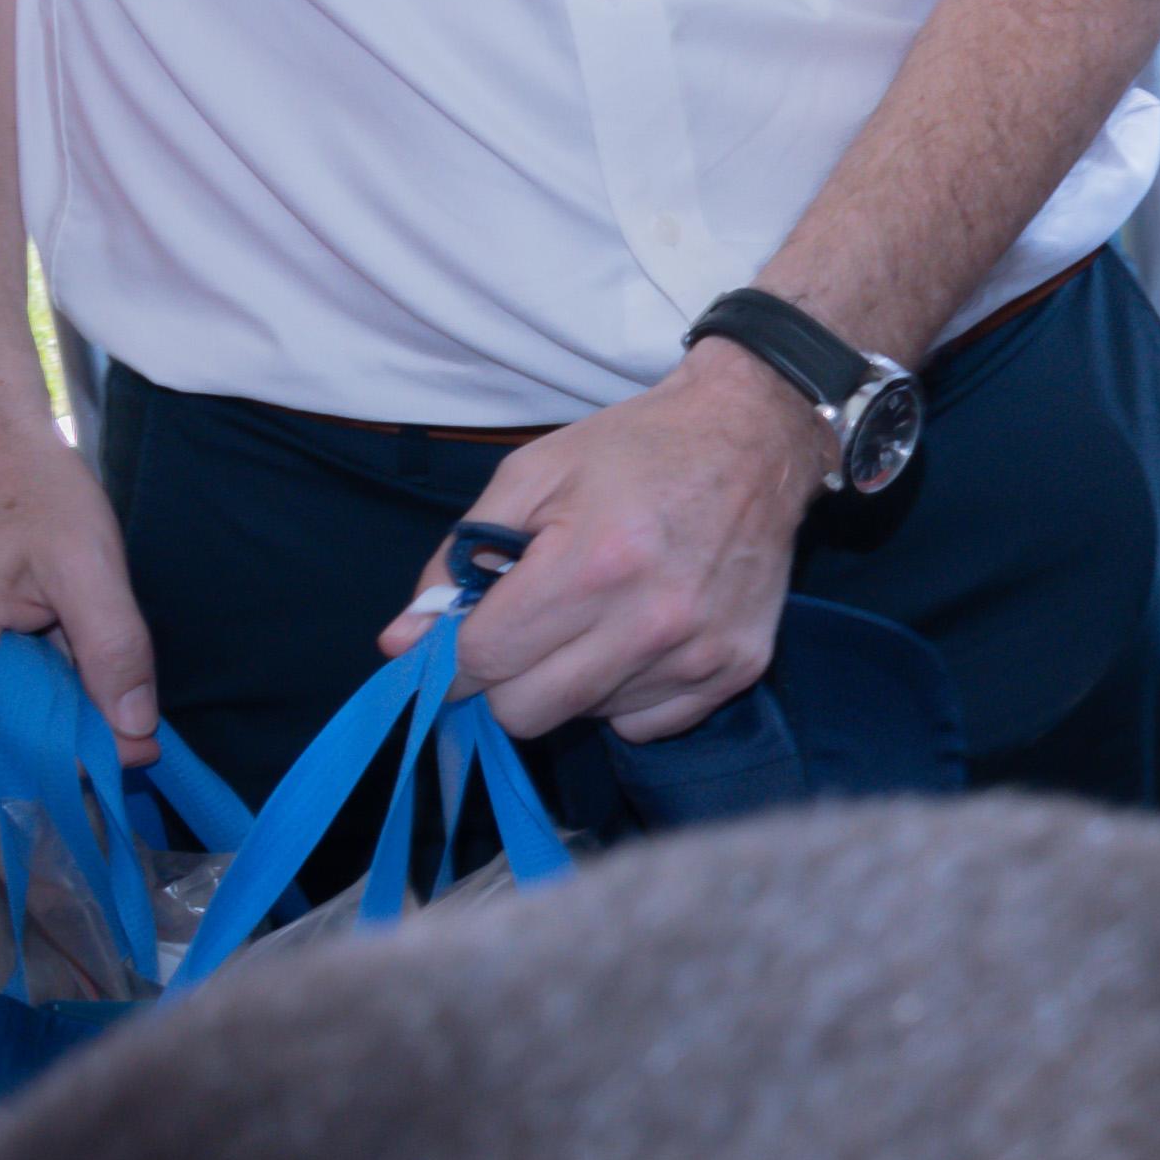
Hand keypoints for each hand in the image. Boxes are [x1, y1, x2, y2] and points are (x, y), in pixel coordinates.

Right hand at [0, 418, 161, 764]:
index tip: (146, 751)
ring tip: (95, 654)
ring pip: (8, 711)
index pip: (14, 741)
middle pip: (10, 731)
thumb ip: (114, 648)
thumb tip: (134, 729)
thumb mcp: (90, 564)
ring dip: (61, 701)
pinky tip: (66, 643)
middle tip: (139, 708)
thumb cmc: (37, 491)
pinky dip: (43, 679)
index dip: (82, 755)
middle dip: (77, 727)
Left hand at [402, 351, 822, 741]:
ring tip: (595, 618)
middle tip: (521, 633)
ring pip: (584, 718)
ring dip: (570, 680)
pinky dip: (625, 695)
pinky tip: (637, 638)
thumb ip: (459, 557)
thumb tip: (402, 641)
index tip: (451, 646)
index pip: (484, 659)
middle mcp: (650, 621)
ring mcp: (698, 652)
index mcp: (592, 564)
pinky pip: (645, 724)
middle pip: (526, 710)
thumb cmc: (637, 449)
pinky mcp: (736, 669)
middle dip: (505, 678)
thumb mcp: (531, 476)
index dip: (450, 657)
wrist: (756, 436)